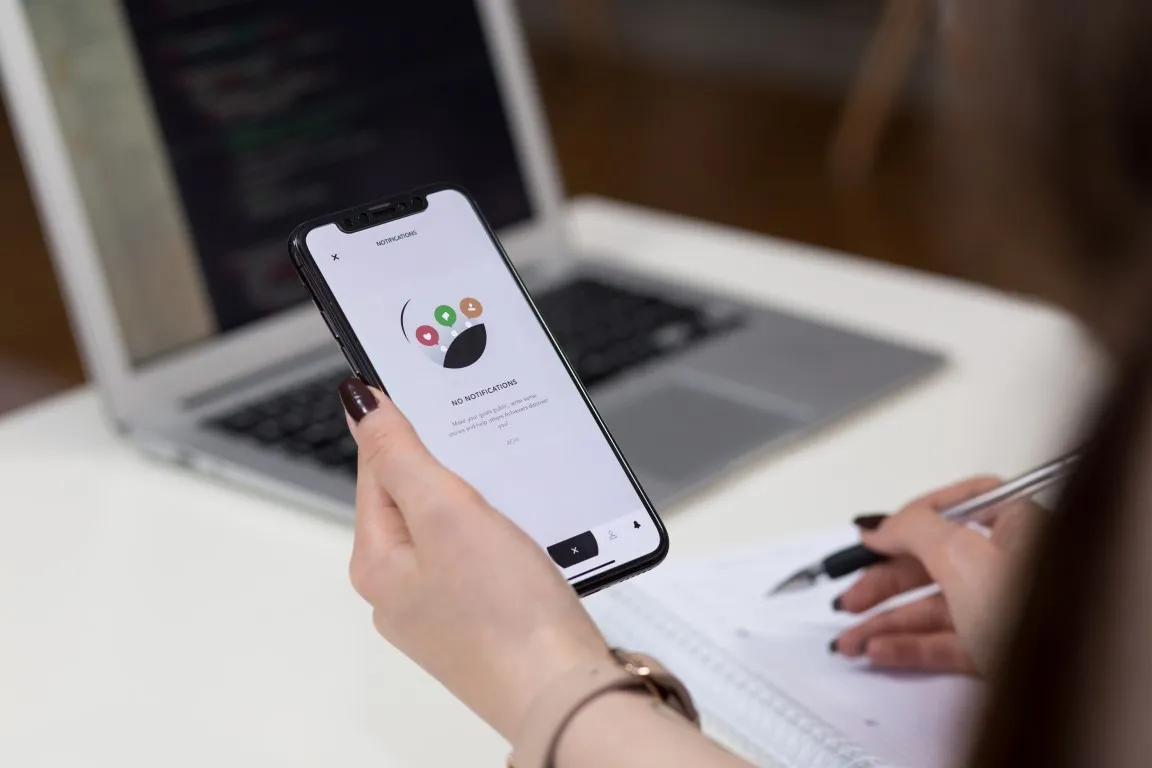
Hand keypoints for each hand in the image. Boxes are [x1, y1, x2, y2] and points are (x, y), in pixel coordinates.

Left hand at [338, 379, 610, 739]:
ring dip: (481, 499)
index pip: (377, 468)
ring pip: (454, 527)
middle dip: (450, 464)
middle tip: (486, 440)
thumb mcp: (446, 514)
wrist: (563, 692)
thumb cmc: (505, 615)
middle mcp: (401, 588)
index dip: (403, 424)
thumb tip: (360, 404)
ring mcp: (443, 607)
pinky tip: (529, 534)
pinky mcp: (483, 618)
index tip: (428, 388)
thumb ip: (401, 455)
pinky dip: (504, 534)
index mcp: (378, 561)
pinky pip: (482, 557)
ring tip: (513, 488)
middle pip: (415, 497)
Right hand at [831, 476, 1045, 675]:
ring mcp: (1006, 609)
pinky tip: (881, 650)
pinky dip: (908, 646)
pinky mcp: (1000, 650)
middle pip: (933, 563)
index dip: (908, 521)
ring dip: (886, 623)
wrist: (1071, 686)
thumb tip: (883, 523)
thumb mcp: (963, 555)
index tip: (871, 538)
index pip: (954, 506)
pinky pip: (944, 642)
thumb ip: (915, 529)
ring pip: (933, 608)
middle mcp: (1013, 564)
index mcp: (1018, 524)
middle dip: (883, 584)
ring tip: (851, 638)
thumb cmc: (1041, 614)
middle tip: (849, 596)